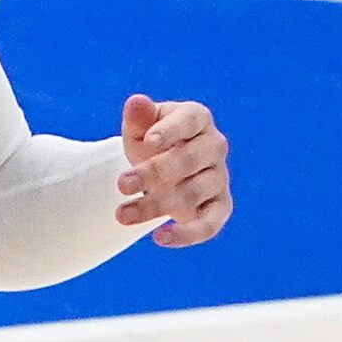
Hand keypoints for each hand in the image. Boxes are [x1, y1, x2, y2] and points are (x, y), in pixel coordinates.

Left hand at [117, 95, 231, 247]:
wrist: (163, 171)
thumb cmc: (152, 143)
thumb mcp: (140, 128)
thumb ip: (139, 117)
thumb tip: (136, 102)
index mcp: (197, 118)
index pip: (189, 120)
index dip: (170, 131)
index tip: (147, 142)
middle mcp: (214, 146)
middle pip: (189, 160)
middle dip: (153, 173)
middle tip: (120, 185)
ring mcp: (219, 178)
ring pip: (192, 193)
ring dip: (155, 205)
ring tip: (122, 214)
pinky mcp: (220, 207)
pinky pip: (210, 224)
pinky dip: (188, 234)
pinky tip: (160, 238)